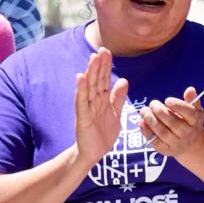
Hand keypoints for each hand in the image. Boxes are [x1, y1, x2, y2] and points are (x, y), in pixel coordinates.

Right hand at [74, 48, 128, 164]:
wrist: (93, 153)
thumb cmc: (102, 133)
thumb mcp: (115, 113)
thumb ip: (118, 97)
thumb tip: (123, 80)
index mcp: (102, 99)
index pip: (104, 79)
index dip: (106, 66)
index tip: (107, 51)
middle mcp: (93, 101)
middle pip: (97, 80)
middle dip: (99, 65)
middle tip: (102, 49)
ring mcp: (87, 108)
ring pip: (89, 87)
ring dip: (91, 72)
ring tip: (93, 58)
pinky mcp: (82, 117)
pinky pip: (82, 102)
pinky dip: (81, 89)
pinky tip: (80, 78)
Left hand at [139, 86, 203, 158]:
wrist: (191, 144)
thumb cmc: (191, 122)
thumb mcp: (195, 110)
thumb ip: (192, 99)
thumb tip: (190, 89)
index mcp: (195, 121)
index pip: (189, 113)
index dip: (178, 106)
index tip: (167, 100)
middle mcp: (187, 133)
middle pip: (173, 123)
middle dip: (160, 112)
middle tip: (152, 103)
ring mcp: (177, 143)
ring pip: (163, 132)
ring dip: (151, 120)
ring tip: (144, 111)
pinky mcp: (166, 150)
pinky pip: (155, 141)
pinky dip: (147, 132)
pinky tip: (141, 122)